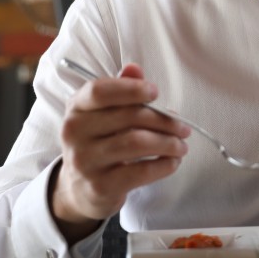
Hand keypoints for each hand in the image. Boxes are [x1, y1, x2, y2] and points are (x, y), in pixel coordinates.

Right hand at [50, 64, 190, 242]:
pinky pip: (140, 172)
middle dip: (163, 121)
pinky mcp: (100, 186)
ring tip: (181, 146)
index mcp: (76, 108)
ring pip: (136, 143)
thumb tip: (134, 69)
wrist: (78, 189)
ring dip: (168, 143)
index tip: (156, 92)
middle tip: (183, 127)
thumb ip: (120, 90)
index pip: (100, 91)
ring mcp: (85, 161)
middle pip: (128, 117)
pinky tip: (173, 162)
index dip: (131, 89)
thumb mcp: (103, 114)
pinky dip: (163, 165)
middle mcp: (75, 133)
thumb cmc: (99, 143)